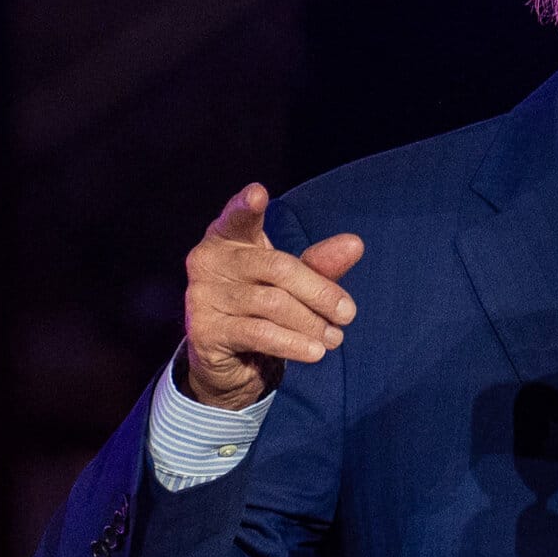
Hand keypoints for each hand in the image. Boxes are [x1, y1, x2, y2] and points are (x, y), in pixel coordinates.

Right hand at [182, 184, 362, 408]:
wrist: (230, 362)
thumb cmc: (261, 311)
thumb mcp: (292, 284)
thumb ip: (319, 264)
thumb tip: (355, 244)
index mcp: (227, 238)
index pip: (238, 218)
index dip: (246, 206)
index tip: (258, 194)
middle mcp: (209, 261)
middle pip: (277, 267)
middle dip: (319, 292)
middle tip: (347, 314)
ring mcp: (202, 295)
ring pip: (272, 303)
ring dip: (311, 324)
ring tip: (334, 338)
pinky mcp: (205, 331)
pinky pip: (259, 333)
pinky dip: (293, 343)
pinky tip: (315, 352)